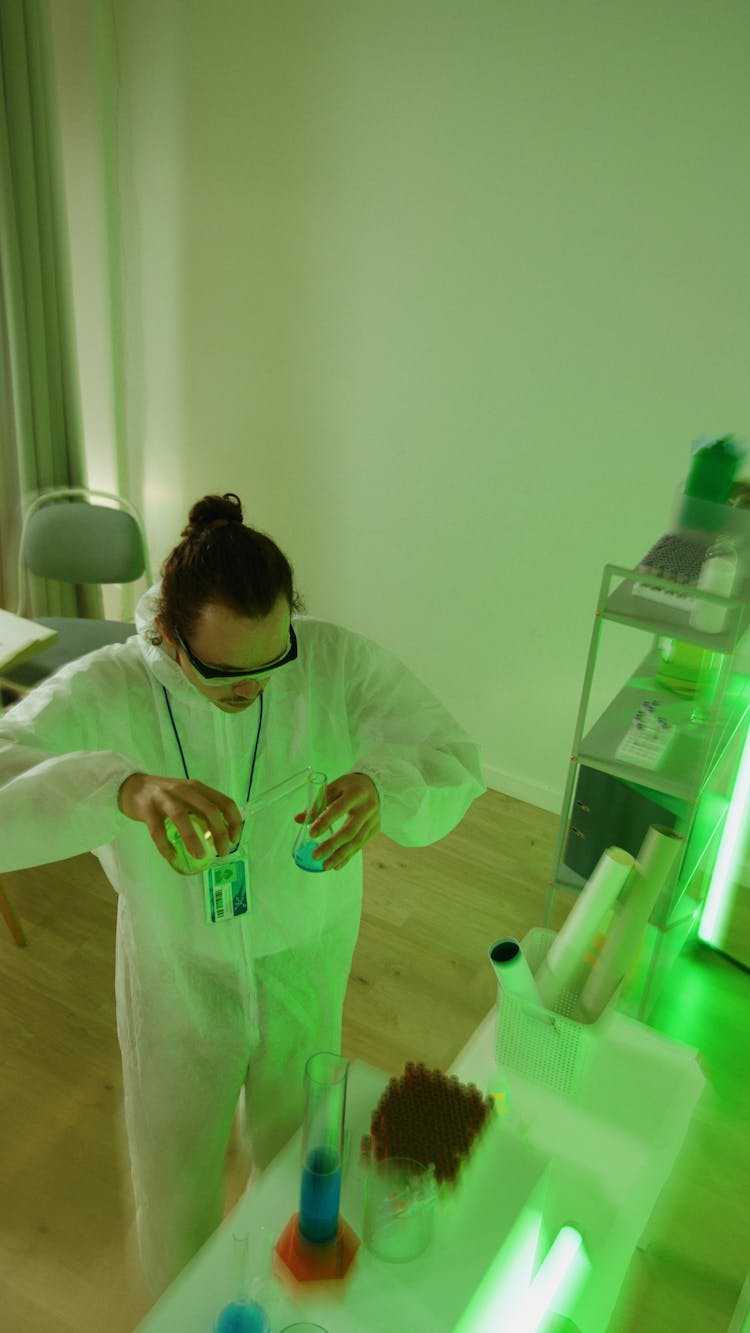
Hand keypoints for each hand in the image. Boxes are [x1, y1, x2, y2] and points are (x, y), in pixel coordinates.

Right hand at [118, 773, 243, 862]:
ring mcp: (164, 798)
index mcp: (198, 787)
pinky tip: (172, 857)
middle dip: (219, 833)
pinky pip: (157, 831)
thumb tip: (220, 837)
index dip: (234, 822)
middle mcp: (184, 789)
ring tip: (201, 856)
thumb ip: (201, 810)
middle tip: (222, 852)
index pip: (224, 802)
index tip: (234, 839)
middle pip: (208, 810)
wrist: (131, 787)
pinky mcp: (147, 809)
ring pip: (182, 818)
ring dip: (193, 839)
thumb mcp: (187, 797)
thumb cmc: (165, 797)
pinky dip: (165, 846)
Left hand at [294, 772, 379, 870]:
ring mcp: (373, 820)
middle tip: (316, 855)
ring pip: (356, 841)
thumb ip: (317, 803)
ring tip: (325, 865)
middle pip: (349, 830)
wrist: (374, 786)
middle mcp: (367, 808)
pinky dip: (348, 856)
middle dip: (332, 845)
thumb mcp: (334, 788)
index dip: (325, 822)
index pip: (339, 809)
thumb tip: (298, 820)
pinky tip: (337, 865)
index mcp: (355, 793)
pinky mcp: (375, 829)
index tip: (311, 834)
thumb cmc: (349, 787)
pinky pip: (361, 845)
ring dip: (340, 855)